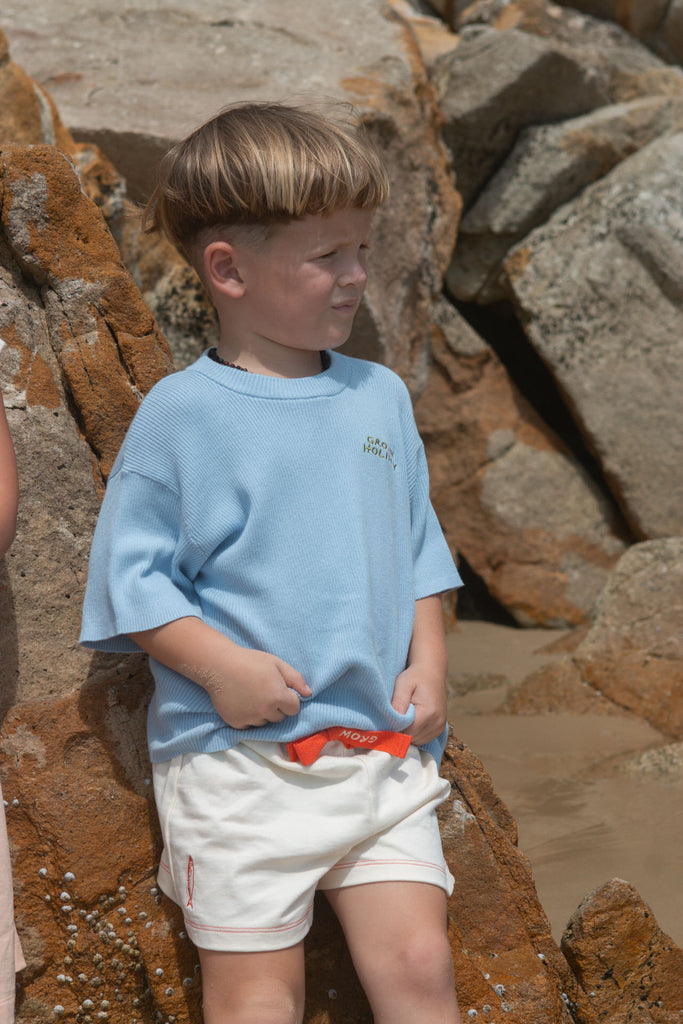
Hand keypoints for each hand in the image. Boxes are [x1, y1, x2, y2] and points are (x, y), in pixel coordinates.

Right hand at [129, 618, 310, 730]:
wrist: (219, 666)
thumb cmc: (250, 661)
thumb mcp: (277, 664)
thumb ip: (295, 679)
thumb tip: (309, 694)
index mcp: (278, 697)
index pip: (294, 709)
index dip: (288, 699)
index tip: (279, 689)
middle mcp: (266, 711)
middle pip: (280, 717)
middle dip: (276, 706)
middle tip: (264, 691)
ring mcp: (250, 719)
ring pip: (265, 722)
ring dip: (263, 713)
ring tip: (252, 695)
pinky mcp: (237, 723)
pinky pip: (250, 725)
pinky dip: (248, 717)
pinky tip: (242, 702)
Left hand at [391, 662, 446, 746]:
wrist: (432, 671)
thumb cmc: (415, 676)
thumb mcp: (402, 685)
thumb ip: (397, 704)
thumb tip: (391, 724)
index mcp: (428, 713)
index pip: (406, 733)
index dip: (393, 731)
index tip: (384, 724)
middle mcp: (437, 723)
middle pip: (411, 739)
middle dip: (399, 733)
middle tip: (390, 719)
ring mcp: (440, 727)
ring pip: (416, 742)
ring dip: (406, 734)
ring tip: (401, 718)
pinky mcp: (439, 728)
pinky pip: (422, 739)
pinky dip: (414, 734)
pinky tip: (409, 721)